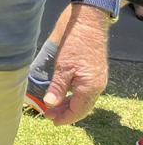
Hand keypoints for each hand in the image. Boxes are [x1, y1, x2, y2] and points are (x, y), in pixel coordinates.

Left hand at [43, 8, 109, 125]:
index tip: (51, 120)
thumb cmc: (75, 44)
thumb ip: (57, 87)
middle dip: (65, 112)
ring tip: (52, 105)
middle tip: (47, 114)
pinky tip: (63, 93)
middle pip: (81, 107)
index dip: (65, 118)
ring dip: (68, 104)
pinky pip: (84, 90)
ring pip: (83, 99)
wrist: (88, 24)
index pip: (78, 111)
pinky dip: (73, 95)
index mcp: (90, 88)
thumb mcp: (62, 67)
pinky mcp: (93, 71)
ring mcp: (96, 78)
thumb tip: (50, 104)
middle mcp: (96, 86)